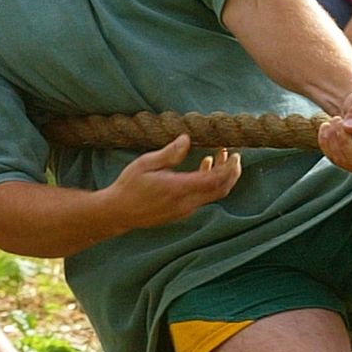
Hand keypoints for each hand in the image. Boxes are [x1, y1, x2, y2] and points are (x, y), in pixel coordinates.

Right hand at [101, 135, 242, 229]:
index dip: (229, 167)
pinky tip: (202, 167)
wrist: (117, 212)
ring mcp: (184, 210)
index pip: (215, 180)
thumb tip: (187, 139)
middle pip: (221, 189)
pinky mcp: (181, 212)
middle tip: (234, 155)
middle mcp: (185, 202)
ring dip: (221, 177)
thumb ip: (169, 153)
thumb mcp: (145, 164)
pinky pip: (203, 198)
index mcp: (178, 188)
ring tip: (218, 157)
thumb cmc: (128, 186)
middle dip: (232, 172)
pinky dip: (209, 183)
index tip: (234, 153)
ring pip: (213, 194)